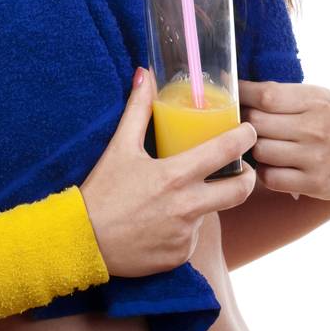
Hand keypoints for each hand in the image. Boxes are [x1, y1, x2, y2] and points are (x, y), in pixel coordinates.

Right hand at [79, 68, 257, 276]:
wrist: (80, 244)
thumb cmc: (101, 193)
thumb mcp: (119, 148)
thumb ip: (138, 110)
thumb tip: (144, 74)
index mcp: (175, 176)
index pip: (225, 151)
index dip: (245, 138)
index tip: (249, 131)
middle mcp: (186, 207)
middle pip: (240, 191)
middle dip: (248, 178)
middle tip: (243, 171)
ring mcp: (185, 235)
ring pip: (211, 213)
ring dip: (205, 204)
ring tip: (178, 198)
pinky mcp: (179, 256)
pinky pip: (192, 238)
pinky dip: (184, 229)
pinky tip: (162, 224)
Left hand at [239, 81, 329, 202]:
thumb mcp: (320, 98)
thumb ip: (284, 94)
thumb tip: (237, 87)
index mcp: (316, 101)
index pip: (265, 96)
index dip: (241, 95)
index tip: (230, 95)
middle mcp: (316, 128)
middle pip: (257, 124)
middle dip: (243, 123)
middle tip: (242, 123)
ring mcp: (315, 157)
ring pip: (260, 151)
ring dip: (253, 149)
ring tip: (260, 144)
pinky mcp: (314, 183)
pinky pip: (270, 178)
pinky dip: (264, 172)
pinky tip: (272, 165)